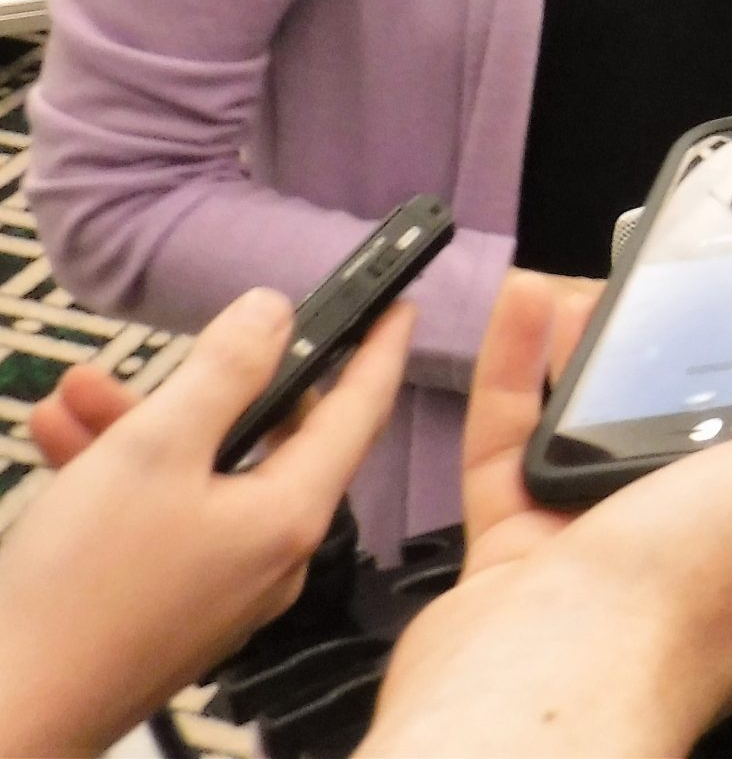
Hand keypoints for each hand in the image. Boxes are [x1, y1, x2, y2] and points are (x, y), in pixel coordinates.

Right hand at [0, 288, 411, 757]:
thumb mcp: (155, 448)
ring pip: (197, 475)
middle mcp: (269, 556)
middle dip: (211, 382)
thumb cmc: (81, 594)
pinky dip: (119, 477)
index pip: (359, 411)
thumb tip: (275, 313)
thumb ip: (224, 370)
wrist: (5, 719)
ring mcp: (218, 587)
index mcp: (291, 515)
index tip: (397, 307)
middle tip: (187, 339)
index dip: (378, 350)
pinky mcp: (167, 607)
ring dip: (142, 425)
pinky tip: (61, 439)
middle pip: (266, 439)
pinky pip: (161, 518)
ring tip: (77, 390)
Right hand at [359, 273, 731, 755]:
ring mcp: (612, 548)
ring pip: (606, 426)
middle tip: (686, 268)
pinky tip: (528, 305)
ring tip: (607, 274)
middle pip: (704, 422)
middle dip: (689, 349)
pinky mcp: (526, 552)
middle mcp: (710, 542)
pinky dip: (521, 372)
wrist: (542, 684)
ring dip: (601, 348)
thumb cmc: (689, 597)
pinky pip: (520, 443)